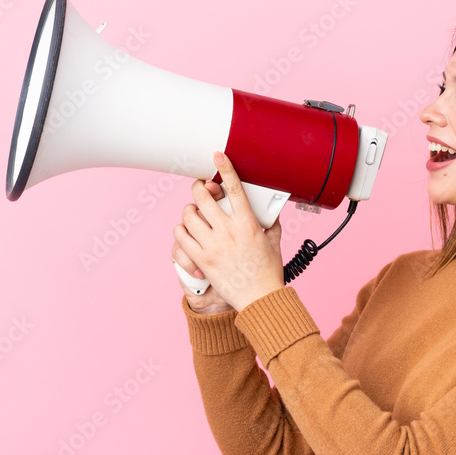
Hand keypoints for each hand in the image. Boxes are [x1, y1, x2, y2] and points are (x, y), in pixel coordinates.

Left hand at [173, 151, 285, 312]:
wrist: (259, 298)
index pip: (234, 189)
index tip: (217, 155)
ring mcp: (213, 246)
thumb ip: (270, 223)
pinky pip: (181, 237)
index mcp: (248, 224)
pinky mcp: (201, 260)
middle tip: (200, 189)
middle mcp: (229, 232)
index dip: (225, 169)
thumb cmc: (268, 272)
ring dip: (189, 210)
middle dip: (199, 188)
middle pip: (203, 198)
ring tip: (194, 213)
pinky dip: (182, 231)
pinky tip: (188, 232)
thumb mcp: (274, 242)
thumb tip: (269, 210)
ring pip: (188, 216)